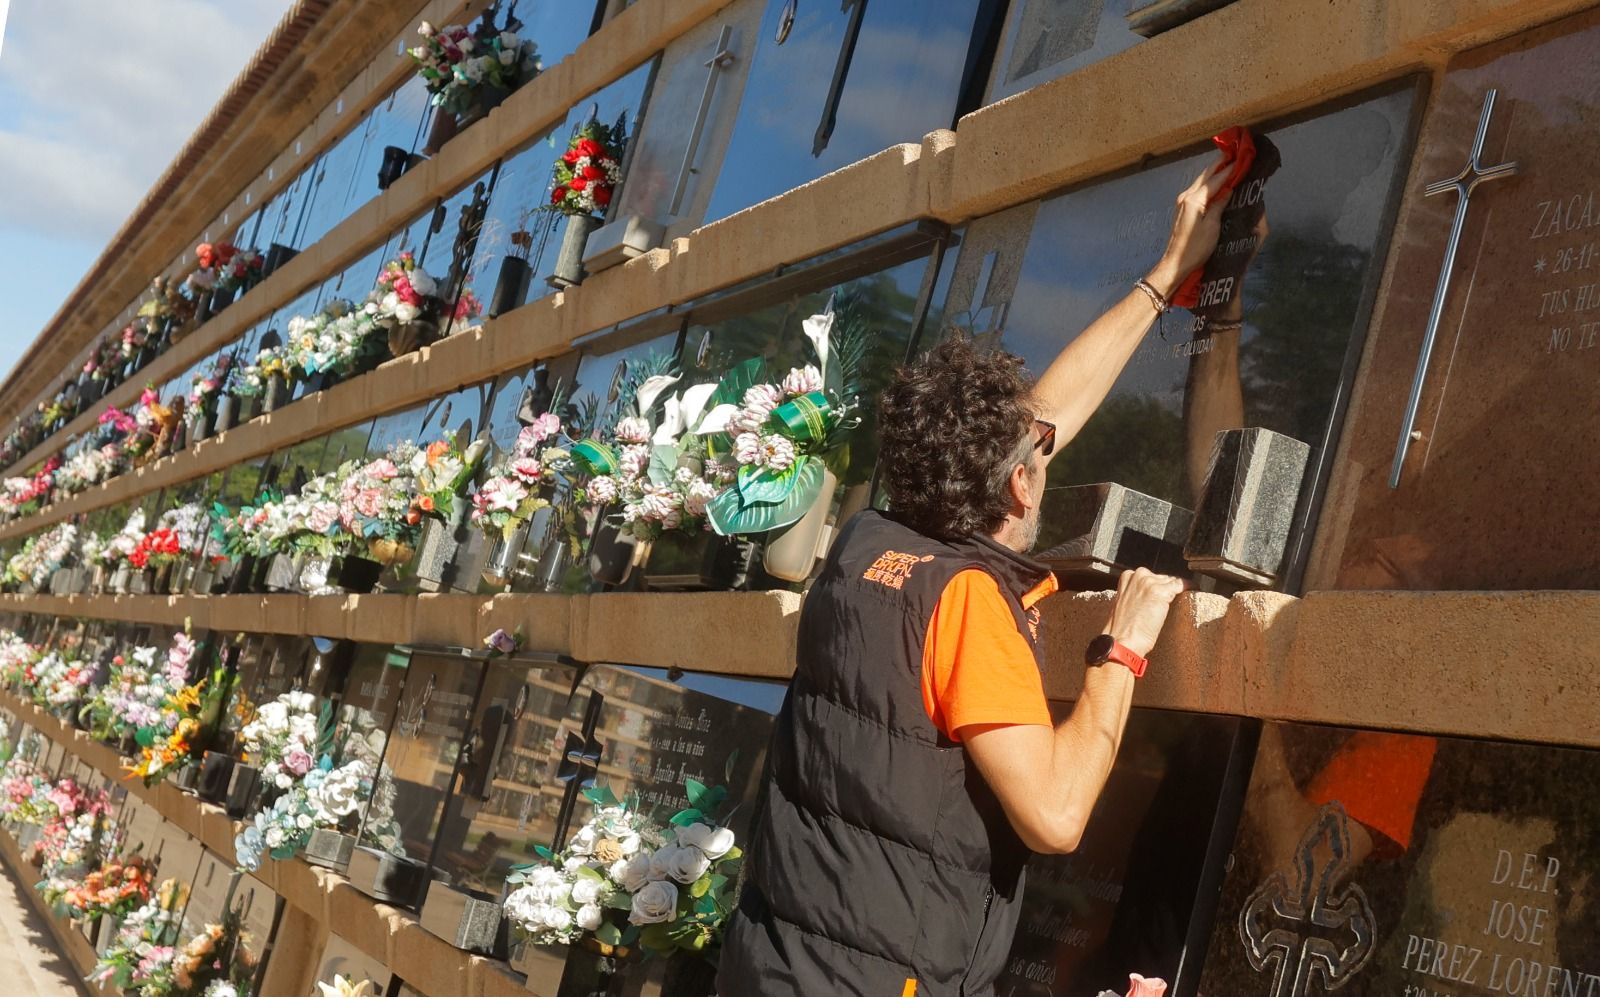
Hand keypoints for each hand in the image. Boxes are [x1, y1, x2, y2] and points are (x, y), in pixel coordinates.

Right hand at [1103, 567, 1186, 658]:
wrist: (1122, 641)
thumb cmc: (1122, 629)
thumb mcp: (1124, 604)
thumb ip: (1135, 594)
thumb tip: (1150, 595)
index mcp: (1127, 577)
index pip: (1150, 575)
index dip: (1158, 585)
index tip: (1164, 593)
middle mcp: (1138, 576)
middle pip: (1162, 577)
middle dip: (1167, 588)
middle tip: (1171, 602)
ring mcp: (1149, 583)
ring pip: (1172, 581)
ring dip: (1177, 590)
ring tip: (1183, 598)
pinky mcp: (1161, 592)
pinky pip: (1181, 584)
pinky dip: (1190, 586)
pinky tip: (1195, 589)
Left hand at [1146, 154, 1231, 294]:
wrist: (1176, 263)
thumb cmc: (1196, 247)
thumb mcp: (1212, 226)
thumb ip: (1219, 204)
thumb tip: (1228, 189)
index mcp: (1194, 199)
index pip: (1215, 179)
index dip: (1230, 168)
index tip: (1242, 158)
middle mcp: (1186, 196)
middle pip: (1205, 175)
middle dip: (1220, 164)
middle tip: (1235, 153)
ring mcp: (1182, 202)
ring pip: (1201, 180)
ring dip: (1214, 172)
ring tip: (1229, 163)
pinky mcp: (1183, 208)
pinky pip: (1198, 189)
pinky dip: (1208, 182)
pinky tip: (1217, 181)